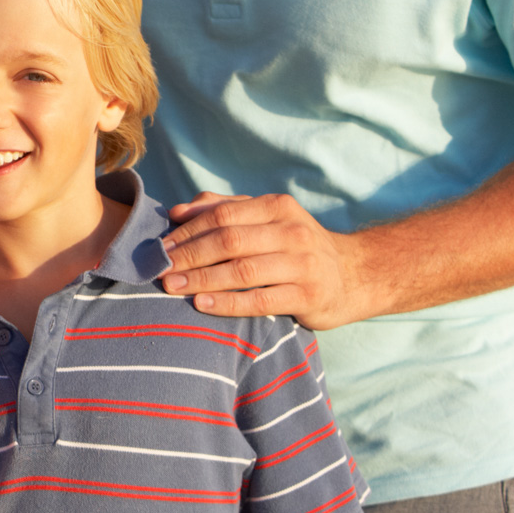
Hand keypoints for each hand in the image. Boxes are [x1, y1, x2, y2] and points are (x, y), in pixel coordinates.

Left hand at [159, 192, 374, 331]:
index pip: (223, 215)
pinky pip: (261, 301)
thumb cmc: (295, 245)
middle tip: (160, 269)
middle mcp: (292, 232)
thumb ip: (225, 209)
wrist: (353, 276)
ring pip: (242, 271)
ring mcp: (303, 265)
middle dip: (189, 255)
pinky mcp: (309, 297)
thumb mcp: (268, 219)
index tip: (161, 246)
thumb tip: (178, 212)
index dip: (189, 230)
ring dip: (202, 280)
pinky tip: (202, 304)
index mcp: (277, 207)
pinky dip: (228, 303)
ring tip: (172, 287)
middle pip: (229, 241)